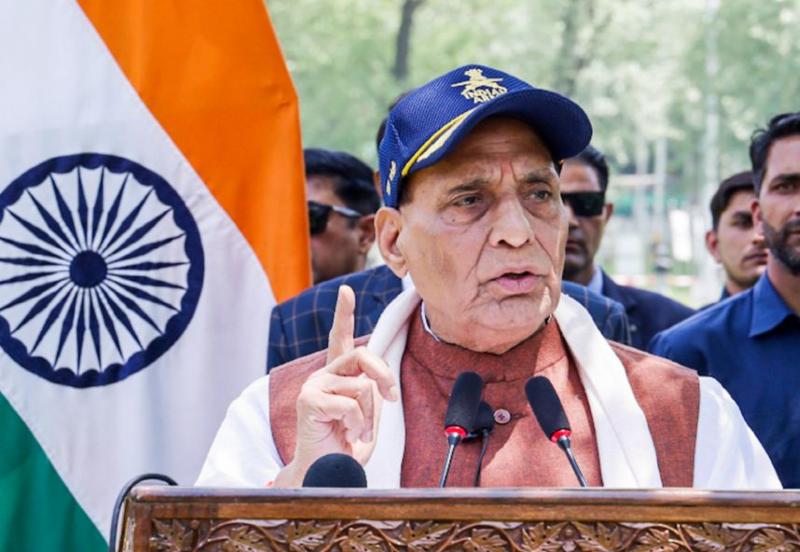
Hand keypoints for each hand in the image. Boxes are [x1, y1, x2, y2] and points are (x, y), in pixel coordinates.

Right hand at [273, 285, 398, 486]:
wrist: (327, 472)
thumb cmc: (347, 444)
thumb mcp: (368, 412)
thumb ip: (371, 389)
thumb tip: (379, 377)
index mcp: (337, 375)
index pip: (339, 338)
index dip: (343, 313)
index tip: (346, 290)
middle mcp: (323, 375)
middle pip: (362, 355)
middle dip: (384, 375)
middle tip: (391, 397)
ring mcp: (314, 386)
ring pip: (361, 385)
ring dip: (368, 414)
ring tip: (356, 431)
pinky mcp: (309, 400)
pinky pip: (350, 403)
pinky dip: (357, 423)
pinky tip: (347, 434)